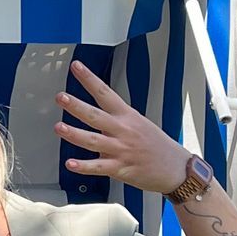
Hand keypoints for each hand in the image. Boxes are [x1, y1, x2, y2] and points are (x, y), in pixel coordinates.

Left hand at [56, 59, 191, 194]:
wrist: (177, 168)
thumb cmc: (157, 146)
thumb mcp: (139, 124)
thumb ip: (116, 121)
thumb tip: (95, 119)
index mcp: (127, 116)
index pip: (105, 93)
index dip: (89, 79)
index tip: (76, 66)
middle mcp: (123, 131)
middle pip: (96, 115)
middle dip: (77, 106)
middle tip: (61, 97)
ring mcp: (121, 150)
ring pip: (93, 140)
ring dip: (75, 134)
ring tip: (59, 127)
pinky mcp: (121, 168)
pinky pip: (99, 167)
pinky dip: (83, 166)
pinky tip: (70, 163)